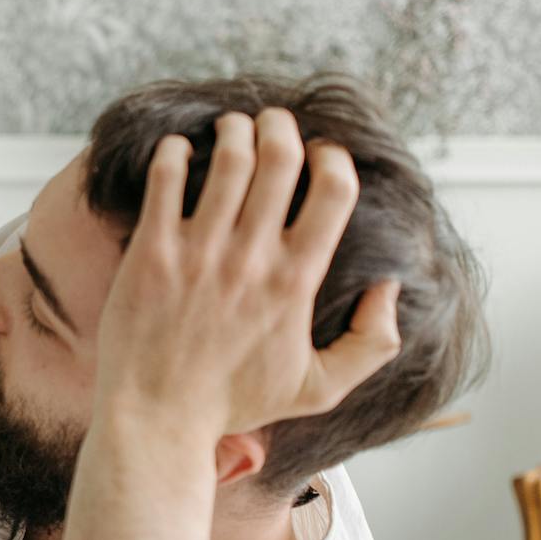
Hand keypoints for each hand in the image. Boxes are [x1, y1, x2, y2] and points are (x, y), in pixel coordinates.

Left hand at [96, 110, 402, 439]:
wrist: (158, 417)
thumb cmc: (233, 402)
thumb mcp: (319, 388)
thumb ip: (372, 344)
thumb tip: (389, 288)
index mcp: (296, 280)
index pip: (335, 190)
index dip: (334, 158)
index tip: (322, 155)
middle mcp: (251, 259)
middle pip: (281, 159)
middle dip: (281, 127)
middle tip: (272, 122)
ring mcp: (199, 253)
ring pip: (226, 160)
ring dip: (233, 130)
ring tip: (231, 127)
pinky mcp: (151, 253)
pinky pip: (165, 181)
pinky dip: (174, 152)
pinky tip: (177, 148)